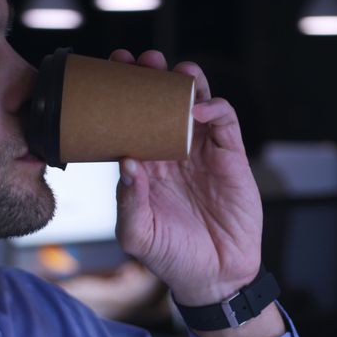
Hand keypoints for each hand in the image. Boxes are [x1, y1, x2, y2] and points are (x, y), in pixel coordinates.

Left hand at [110, 49, 284, 336]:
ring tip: (173, 71)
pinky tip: (199, 108)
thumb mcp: (138, 234)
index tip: (105, 74)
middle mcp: (170, 151)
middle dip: (148, 76)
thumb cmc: (171, 257)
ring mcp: (201, 150)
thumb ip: (129, 201)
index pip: (126, 119)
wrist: (214, 276)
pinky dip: (214, 106)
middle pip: (158, 101)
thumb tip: (126, 162)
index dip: (118, 95)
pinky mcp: (230, 155)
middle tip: (137, 61)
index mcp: (143, 164)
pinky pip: (224, 120)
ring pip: (193, 101)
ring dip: (184, 81)